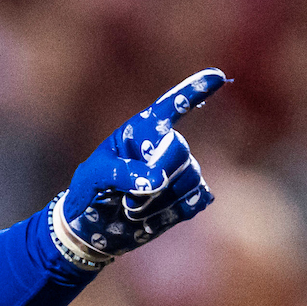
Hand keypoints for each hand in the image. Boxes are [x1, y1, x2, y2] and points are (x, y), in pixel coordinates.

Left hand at [54, 70, 226, 265]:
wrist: (94, 229)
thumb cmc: (89, 194)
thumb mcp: (93, 178)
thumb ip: (122, 173)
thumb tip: (156, 181)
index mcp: (141, 131)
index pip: (170, 106)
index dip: (194, 90)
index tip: (217, 76)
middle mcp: (165, 146)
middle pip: (180, 150)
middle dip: (157, 175)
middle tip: (129, 197)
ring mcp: (180, 171)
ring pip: (189, 179)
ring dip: (158, 201)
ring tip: (131, 209)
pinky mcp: (187, 197)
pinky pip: (196, 201)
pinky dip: (171, 214)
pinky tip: (149, 219)